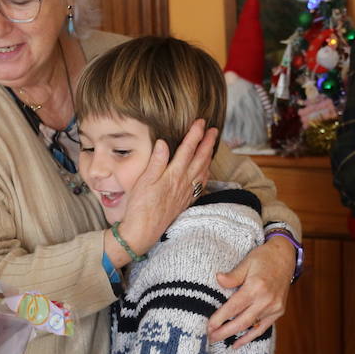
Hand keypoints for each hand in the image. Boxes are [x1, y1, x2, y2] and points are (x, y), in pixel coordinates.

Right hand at [113, 119, 217, 257]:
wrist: (144, 231)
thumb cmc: (140, 206)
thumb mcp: (144, 181)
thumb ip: (156, 161)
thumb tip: (164, 142)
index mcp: (174, 174)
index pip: (188, 149)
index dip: (196, 134)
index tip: (201, 122)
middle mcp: (184, 183)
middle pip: (200, 158)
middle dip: (208, 142)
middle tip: (214, 130)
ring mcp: (187, 193)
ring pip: (203, 170)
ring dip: (209, 156)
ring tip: (212, 146)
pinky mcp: (186, 201)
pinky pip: (201, 184)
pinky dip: (206, 173)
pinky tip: (206, 171)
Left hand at [211, 235, 294, 347]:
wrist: (286, 257)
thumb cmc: (263, 258)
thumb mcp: (246, 262)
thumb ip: (233, 275)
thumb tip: (218, 279)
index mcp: (256, 287)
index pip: (234, 307)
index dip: (220, 318)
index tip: (208, 327)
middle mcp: (266, 300)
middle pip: (241, 321)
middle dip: (224, 331)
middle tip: (209, 337)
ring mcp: (274, 307)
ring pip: (251, 326)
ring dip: (234, 334)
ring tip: (218, 339)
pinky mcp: (278, 311)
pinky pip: (262, 328)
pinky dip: (250, 337)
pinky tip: (237, 343)